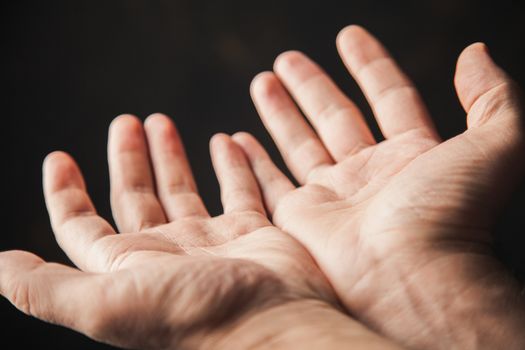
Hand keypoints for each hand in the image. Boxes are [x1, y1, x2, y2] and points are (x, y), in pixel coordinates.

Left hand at [0, 114, 401, 348]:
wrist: (272, 326)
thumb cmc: (189, 316)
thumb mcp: (104, 303)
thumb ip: (47, 288)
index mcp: (127, 266)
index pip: (83, 226)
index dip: (65, 193)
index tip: (59, 158)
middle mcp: (166, 253)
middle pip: (137, 199)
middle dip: (128, 160)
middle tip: (126, 121)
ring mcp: (211, 242)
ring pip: (185, 191)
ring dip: (171, 157)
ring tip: (162, 121)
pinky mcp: (251, 232)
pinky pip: (239, 190)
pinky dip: (231, 165)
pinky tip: (225, 140)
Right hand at [235, 25, 524, 348]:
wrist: (411, 277)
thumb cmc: (451, 215)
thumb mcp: (497, 145)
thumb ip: (492, 97)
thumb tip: (475, 55)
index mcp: (413, 155)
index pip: (389, 97)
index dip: (369, 64)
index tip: (347, 35)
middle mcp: (372, 176)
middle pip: (335, 118)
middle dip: (311, 85)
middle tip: (286, 58)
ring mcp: (334, 199)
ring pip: (300, 146)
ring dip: (280, 114)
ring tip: (261, 81)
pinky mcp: (302, 221)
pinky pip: (271, 185)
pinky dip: (252, 164)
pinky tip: (235, 140)